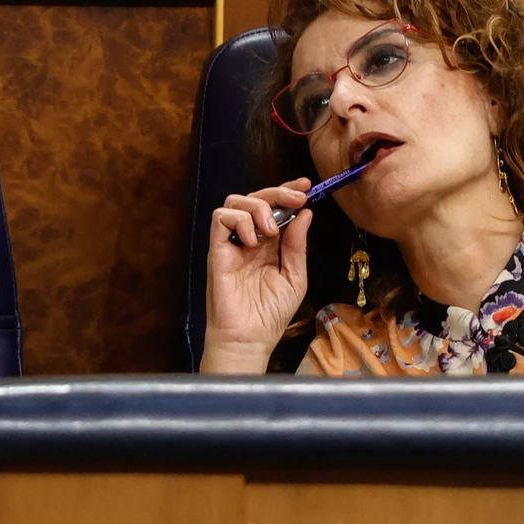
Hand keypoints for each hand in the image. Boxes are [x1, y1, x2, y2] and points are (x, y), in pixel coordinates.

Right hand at [201, 179, 311, 373]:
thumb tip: (305, 213)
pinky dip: (238, 221)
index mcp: (270, 243)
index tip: (305, 186)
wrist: (250, 337)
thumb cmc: (271, 313)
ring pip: (235, 201)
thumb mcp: (295, 276)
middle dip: (278, 192)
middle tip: (297, 199)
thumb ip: (297, 245)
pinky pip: (220, 218)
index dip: (288, 192)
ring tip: (271, 231)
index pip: (275, 207)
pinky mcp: (217, 250)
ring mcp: (232, 243)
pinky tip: (252, 241)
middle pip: (256, 197)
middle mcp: (250, 238)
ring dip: (258, 207)